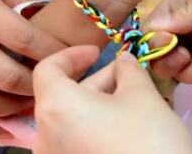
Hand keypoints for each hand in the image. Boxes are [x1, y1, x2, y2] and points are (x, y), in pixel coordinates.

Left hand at [33, 46, 191, 153]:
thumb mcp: (142, 95)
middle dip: (95, 80)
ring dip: (97, 102)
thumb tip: (124, 61)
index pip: (47, 69)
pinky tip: (123, 124)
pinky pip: (74, 139)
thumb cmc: (147, 139)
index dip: (72, 54)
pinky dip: (93, 125)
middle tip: (126, 74)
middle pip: (62, 94)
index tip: (97, 51)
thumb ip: (128, 70)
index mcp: (54, 108)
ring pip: (71, 118)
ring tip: (131, 98)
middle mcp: (44, 136)